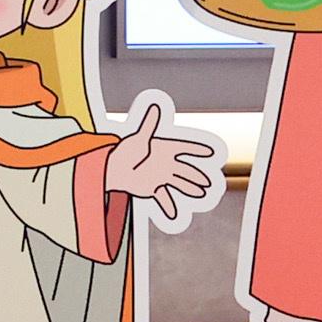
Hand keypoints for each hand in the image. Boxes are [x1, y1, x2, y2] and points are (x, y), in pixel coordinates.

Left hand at [105, 91, 224, 215]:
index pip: (184, 147)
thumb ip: (149, 123)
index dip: (197, 149)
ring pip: (180, 183)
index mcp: (163, 149)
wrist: (110, 168)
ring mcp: (161, 176)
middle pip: (185, 170)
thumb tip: (155, 105)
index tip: (210, 151)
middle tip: (208, 182)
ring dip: (190, 189)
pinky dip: (169, 207)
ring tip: (201, 193)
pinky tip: (174, 216)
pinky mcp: (153, 188)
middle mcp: (165, 163)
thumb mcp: (138, 138)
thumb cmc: (124, 151)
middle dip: (196, 175)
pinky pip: (164, 199)